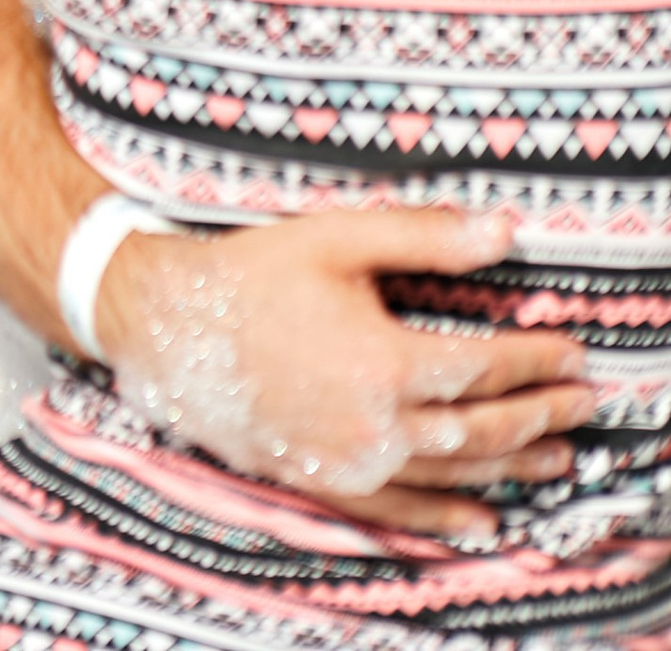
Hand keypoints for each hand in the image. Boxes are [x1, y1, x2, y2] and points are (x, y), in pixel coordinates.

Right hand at [98, 206, 594, 543]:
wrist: (169, 325)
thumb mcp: (337, 237)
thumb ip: (424, 237)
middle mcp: (377, 424)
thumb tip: (503, 233)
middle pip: (482, 428)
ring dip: (514, 467)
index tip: (571, 351)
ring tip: (559, 459)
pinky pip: (402, 512)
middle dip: (540, 414)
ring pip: (454, 474)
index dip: (536, 360)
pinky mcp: (326, 483)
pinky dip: (449, 519)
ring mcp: (352, 462)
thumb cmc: (252, 273)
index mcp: (385, 361)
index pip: (485, 367)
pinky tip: (485, 520)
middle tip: (582, 404)